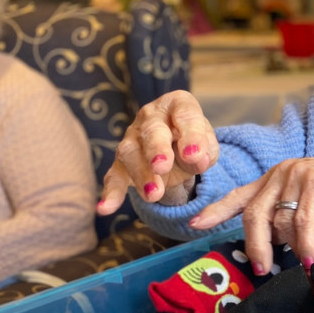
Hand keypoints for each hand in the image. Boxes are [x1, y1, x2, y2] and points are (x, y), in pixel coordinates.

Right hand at [97, 91, 218, 213]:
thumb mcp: (208, 145)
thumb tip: (197, 160)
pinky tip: (105, 208)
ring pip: (131, 154)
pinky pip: (114, 176)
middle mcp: (151, 117)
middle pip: (152, 132)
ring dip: (141, 175)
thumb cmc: (195, 141)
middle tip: (162, 167)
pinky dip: (111, 192)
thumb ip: (205, 151)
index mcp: (177, 105)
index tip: (194, 156)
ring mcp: (132, 138)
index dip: (191, 135)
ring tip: (153, 195)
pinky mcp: (122, 162)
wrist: (178, 146)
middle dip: (156, 149)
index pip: (186, 115)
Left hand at [190, 149, 313, 273]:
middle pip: (253, 214)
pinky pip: (303, 223)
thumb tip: (272, 242)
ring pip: (278, 221)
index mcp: (275, 176)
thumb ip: (286, 215)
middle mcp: (281, 173)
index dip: (216, 210)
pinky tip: (310, 259)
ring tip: (296, 264)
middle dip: (254, 245)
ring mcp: (297, 176)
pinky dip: (306, 245)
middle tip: (261, 268)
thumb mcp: (308, 200)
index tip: (196, 226)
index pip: (239, 195)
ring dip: (286, 248)